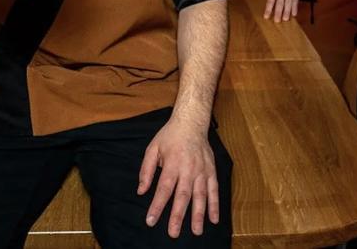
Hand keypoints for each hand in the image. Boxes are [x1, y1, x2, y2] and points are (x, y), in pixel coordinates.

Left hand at [137, 118, 219, 237]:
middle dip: (177, 216)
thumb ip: (146, 170)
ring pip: (200, 196)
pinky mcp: (211, 171)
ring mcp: (202, 171)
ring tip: (196, 231)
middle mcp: (188, 169)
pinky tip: (214, 219)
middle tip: (173, 233)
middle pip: (182, 196)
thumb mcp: (152, 149)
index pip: (164, 189)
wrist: (191, 122)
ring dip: (198, 215)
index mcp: (172, 164)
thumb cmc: (170, 136)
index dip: (157, 206)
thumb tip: (142, 191)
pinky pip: (214, 191)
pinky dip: (215, 205)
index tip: (151, 220)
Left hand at [264, 0, 305, 21]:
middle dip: (277, 13)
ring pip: (287, 3)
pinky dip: (294, 7)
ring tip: (285, 19)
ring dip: (286, 12)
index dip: (268, 9)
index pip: (270, 0)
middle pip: (279, 3)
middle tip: (277, 21)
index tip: (266, 16)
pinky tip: (294, 13)